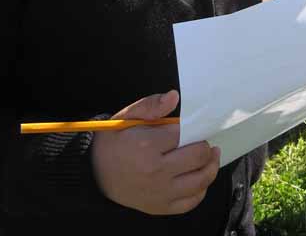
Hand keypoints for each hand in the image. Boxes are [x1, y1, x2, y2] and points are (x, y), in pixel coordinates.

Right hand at [90, 89, 219, 214]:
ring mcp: (160, 192)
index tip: (192, 126)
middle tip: (205, 140)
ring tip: (212, 155)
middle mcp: (157, 171)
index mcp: (148, 145)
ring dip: (211, 166)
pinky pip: (190, 202)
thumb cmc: (112, 141)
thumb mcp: (126, 116)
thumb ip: (151, 105)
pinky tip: (201, 178)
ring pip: (200, 180)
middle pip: (197, 157)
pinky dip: (201, 190)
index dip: (192, 127)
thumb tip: (174, 97)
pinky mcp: (160, 207)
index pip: (184, 133)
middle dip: (205, 146)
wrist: (93, 172)